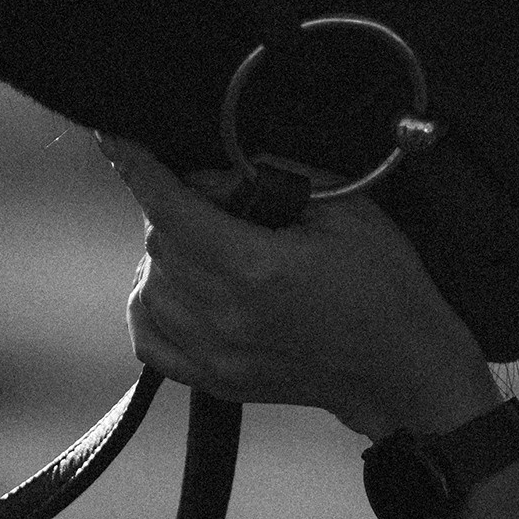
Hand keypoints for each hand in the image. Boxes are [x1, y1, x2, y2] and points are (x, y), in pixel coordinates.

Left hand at [96, 137, 500, 442]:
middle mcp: (226, 316)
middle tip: (219, 200)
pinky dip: (153, 304)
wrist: (402, 367)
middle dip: (174, 207)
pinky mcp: (216, 380)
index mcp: (256, 269)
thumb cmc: (384, 282)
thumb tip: (208, 177)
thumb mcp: (342, 210)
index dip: (138, 167)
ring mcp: (217, 356)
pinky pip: (149, 338)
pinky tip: (182, 287)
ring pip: (148, 287)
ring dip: (166, 255)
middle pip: (159, 243)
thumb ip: (272, 181)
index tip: (115, 138)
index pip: (171, 208)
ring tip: (211, 244)